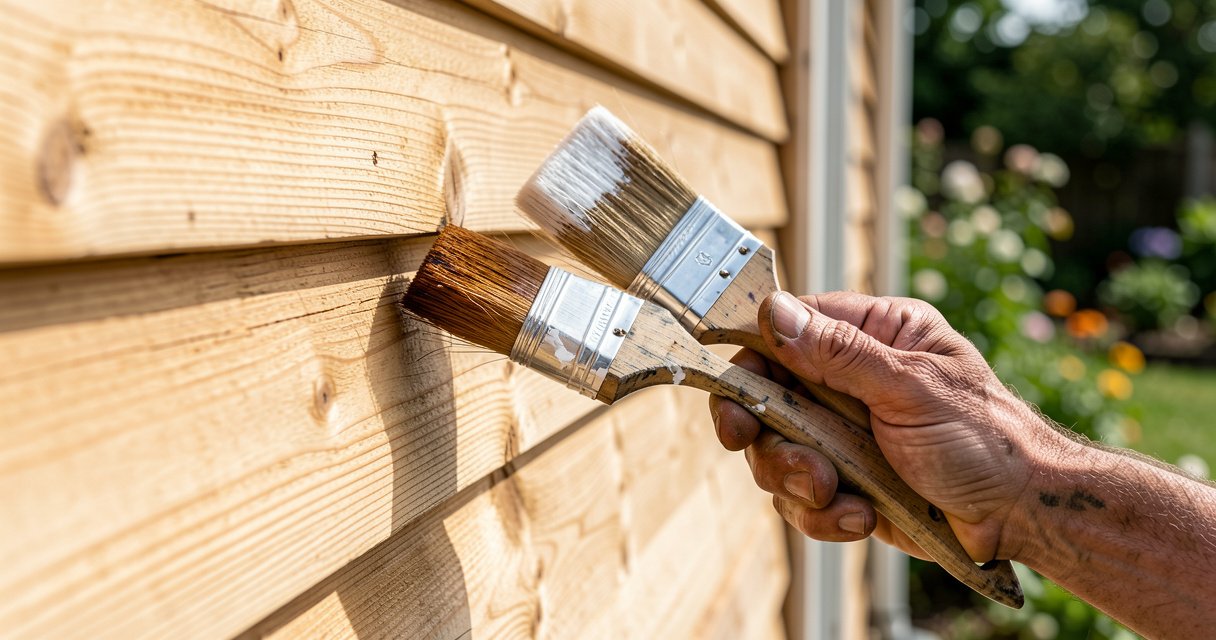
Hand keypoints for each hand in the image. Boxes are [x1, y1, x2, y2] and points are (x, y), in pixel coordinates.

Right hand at [710, 291, 1057, 561]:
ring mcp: (841, 431)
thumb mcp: (912, 388)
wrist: (1022, 516)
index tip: (735, 401)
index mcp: (871, 334)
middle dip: (773, 441)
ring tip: (839, 495)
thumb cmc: (986, 439)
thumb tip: (773, 312)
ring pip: (775, 453)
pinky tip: (862, 516)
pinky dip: (823, 515)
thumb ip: (839, 353)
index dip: (750, 362)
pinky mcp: (842, 480)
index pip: (784, 330)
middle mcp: (847, 378)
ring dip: (799, 482)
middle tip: (798, 467)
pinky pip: (799, 498)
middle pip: (765, 398)